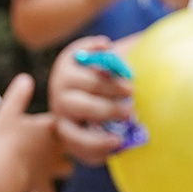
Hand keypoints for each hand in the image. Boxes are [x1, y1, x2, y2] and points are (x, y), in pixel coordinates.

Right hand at [0, 72, 63, 191]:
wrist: (5, 172)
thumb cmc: (6, 140)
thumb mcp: (7, 112)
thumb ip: (18, 96)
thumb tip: (26, 78)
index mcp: (50, 128)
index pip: (62, 122)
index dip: (58, 121)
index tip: (50, 122)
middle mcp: (56, 148)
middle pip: (72, 144)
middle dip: (66, 143)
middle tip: (55, 144)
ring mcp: (50, 168)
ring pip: (66, 169)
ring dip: (58, 170)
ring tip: (46, 170)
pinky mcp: (41, 186)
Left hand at [48, 38, 135, 167]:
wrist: (97, 82)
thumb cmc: (108, 113)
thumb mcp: (110, 129)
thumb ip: (116, 137)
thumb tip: (127, 142)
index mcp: (66, 128)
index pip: (73, 138)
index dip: (95, 142)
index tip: (118, 142)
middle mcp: (61, 104)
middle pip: (83, 106)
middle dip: (109, 110)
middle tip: (131, 113)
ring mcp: (63, 79)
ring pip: (91, 82)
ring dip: (114, 87)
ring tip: (131, 90)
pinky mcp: (70, 56)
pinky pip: (85, 51)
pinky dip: (98, 49)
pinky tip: (107, 48)